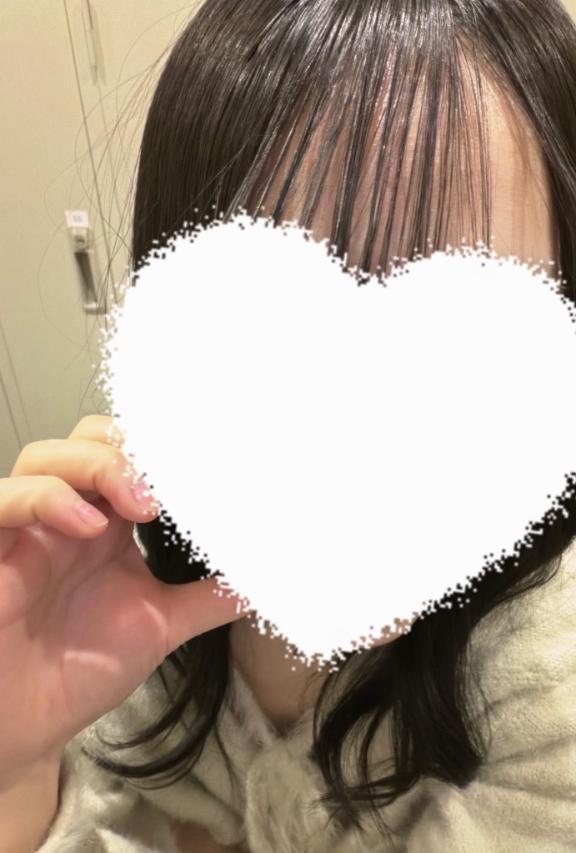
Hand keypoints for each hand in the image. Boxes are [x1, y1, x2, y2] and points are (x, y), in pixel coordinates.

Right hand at [0, 415, 244, 786]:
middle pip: (88, 438)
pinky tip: (88, 527)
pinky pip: (1, 499)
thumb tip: (264, 581)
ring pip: (45, 456)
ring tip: (142, 505)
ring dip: (99, 466)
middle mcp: (65, 514)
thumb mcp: (159, 625)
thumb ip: (207, 597)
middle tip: (171, 487)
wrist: (28, 725)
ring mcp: (25, 529)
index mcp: (105, 521)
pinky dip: (46, 499)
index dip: (165, 449)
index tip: (216, 464)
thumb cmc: (79, 668)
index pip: (130, 455)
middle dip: (131, 448)